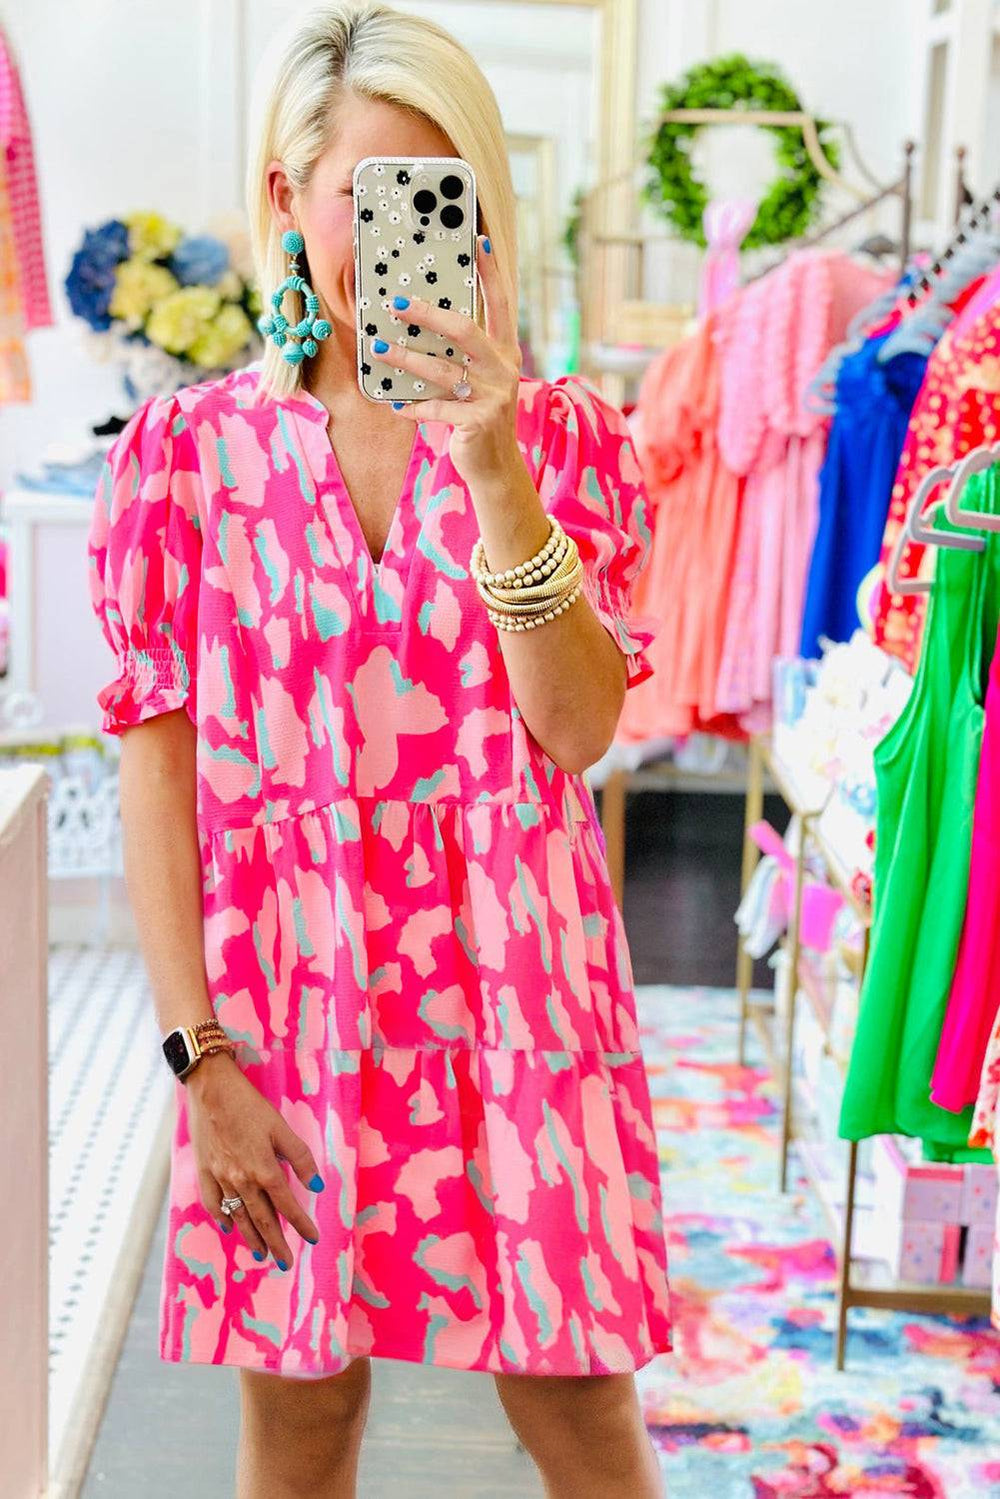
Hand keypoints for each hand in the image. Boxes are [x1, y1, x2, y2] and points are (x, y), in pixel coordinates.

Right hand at [186, 1054, 323, 1266]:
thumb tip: (317, 1186)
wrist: (210, 1090)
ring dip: (250, 1236)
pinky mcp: (203, 1170)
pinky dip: (220, 1217)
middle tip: (285, 1262)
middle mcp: (241, 1179)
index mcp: (263, 1169)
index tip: (312, 1238)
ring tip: (261, 1253)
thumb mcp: (280, 1127)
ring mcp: (219, 1177)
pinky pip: (211, 1202)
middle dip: (275, 1242)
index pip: (286, 1205)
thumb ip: (300, 1157)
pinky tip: (228, 1227)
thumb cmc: (249, 1105)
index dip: (301, 1223)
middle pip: (261, 1218)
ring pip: (237, 1215)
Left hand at [373, 233, 521, 485]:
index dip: (490, 273)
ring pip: (443, 370)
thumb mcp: (478, 381)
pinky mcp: (478, 422)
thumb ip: (461, 356)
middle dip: (429, 314)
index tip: (479, 241)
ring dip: (407, 359)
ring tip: (379, 347)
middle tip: (397, 304)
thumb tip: (421, 325)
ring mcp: (493, 396)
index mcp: (505, 353)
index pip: (500, 304)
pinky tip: (394, 404)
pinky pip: (436, 409)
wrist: (496, 468)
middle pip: (465, 330)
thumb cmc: (479, 417)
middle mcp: (503, 370)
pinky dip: (413, 407)